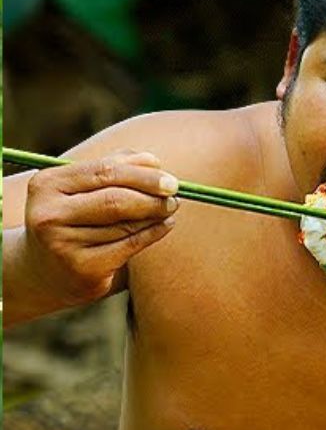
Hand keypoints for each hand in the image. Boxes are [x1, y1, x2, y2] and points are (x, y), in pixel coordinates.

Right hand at [20, 150, 179, 303]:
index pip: (104, 172)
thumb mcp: (82, 188)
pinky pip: (129, 245)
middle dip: (152, 198)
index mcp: (47, 184)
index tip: (172, 181)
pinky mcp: (82, 267)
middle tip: (175, 198)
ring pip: (125, 225)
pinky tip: (165, 226)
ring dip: (155, 216)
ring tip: (169, 210)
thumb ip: (113, 167)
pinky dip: (154, 233)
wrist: (47, 269)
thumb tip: (151, 160)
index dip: (143, 175)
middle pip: (115, 200)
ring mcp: (62, 243)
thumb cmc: (74, 218)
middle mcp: (48, 213)